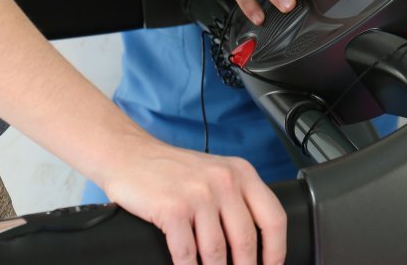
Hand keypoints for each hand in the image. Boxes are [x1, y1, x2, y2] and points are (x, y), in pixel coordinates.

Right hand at [101, 138, 285, 264]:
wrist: (129, 154)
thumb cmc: (172, 170)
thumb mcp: (215, 174)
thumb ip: (237, 199)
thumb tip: (254, 245)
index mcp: (242, 173)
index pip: (274, 218)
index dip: (277, 251)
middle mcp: (224, 181)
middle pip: (246, 241)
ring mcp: (198, 194)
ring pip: (217, 252)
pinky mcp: (172, 209)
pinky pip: (186, 253)